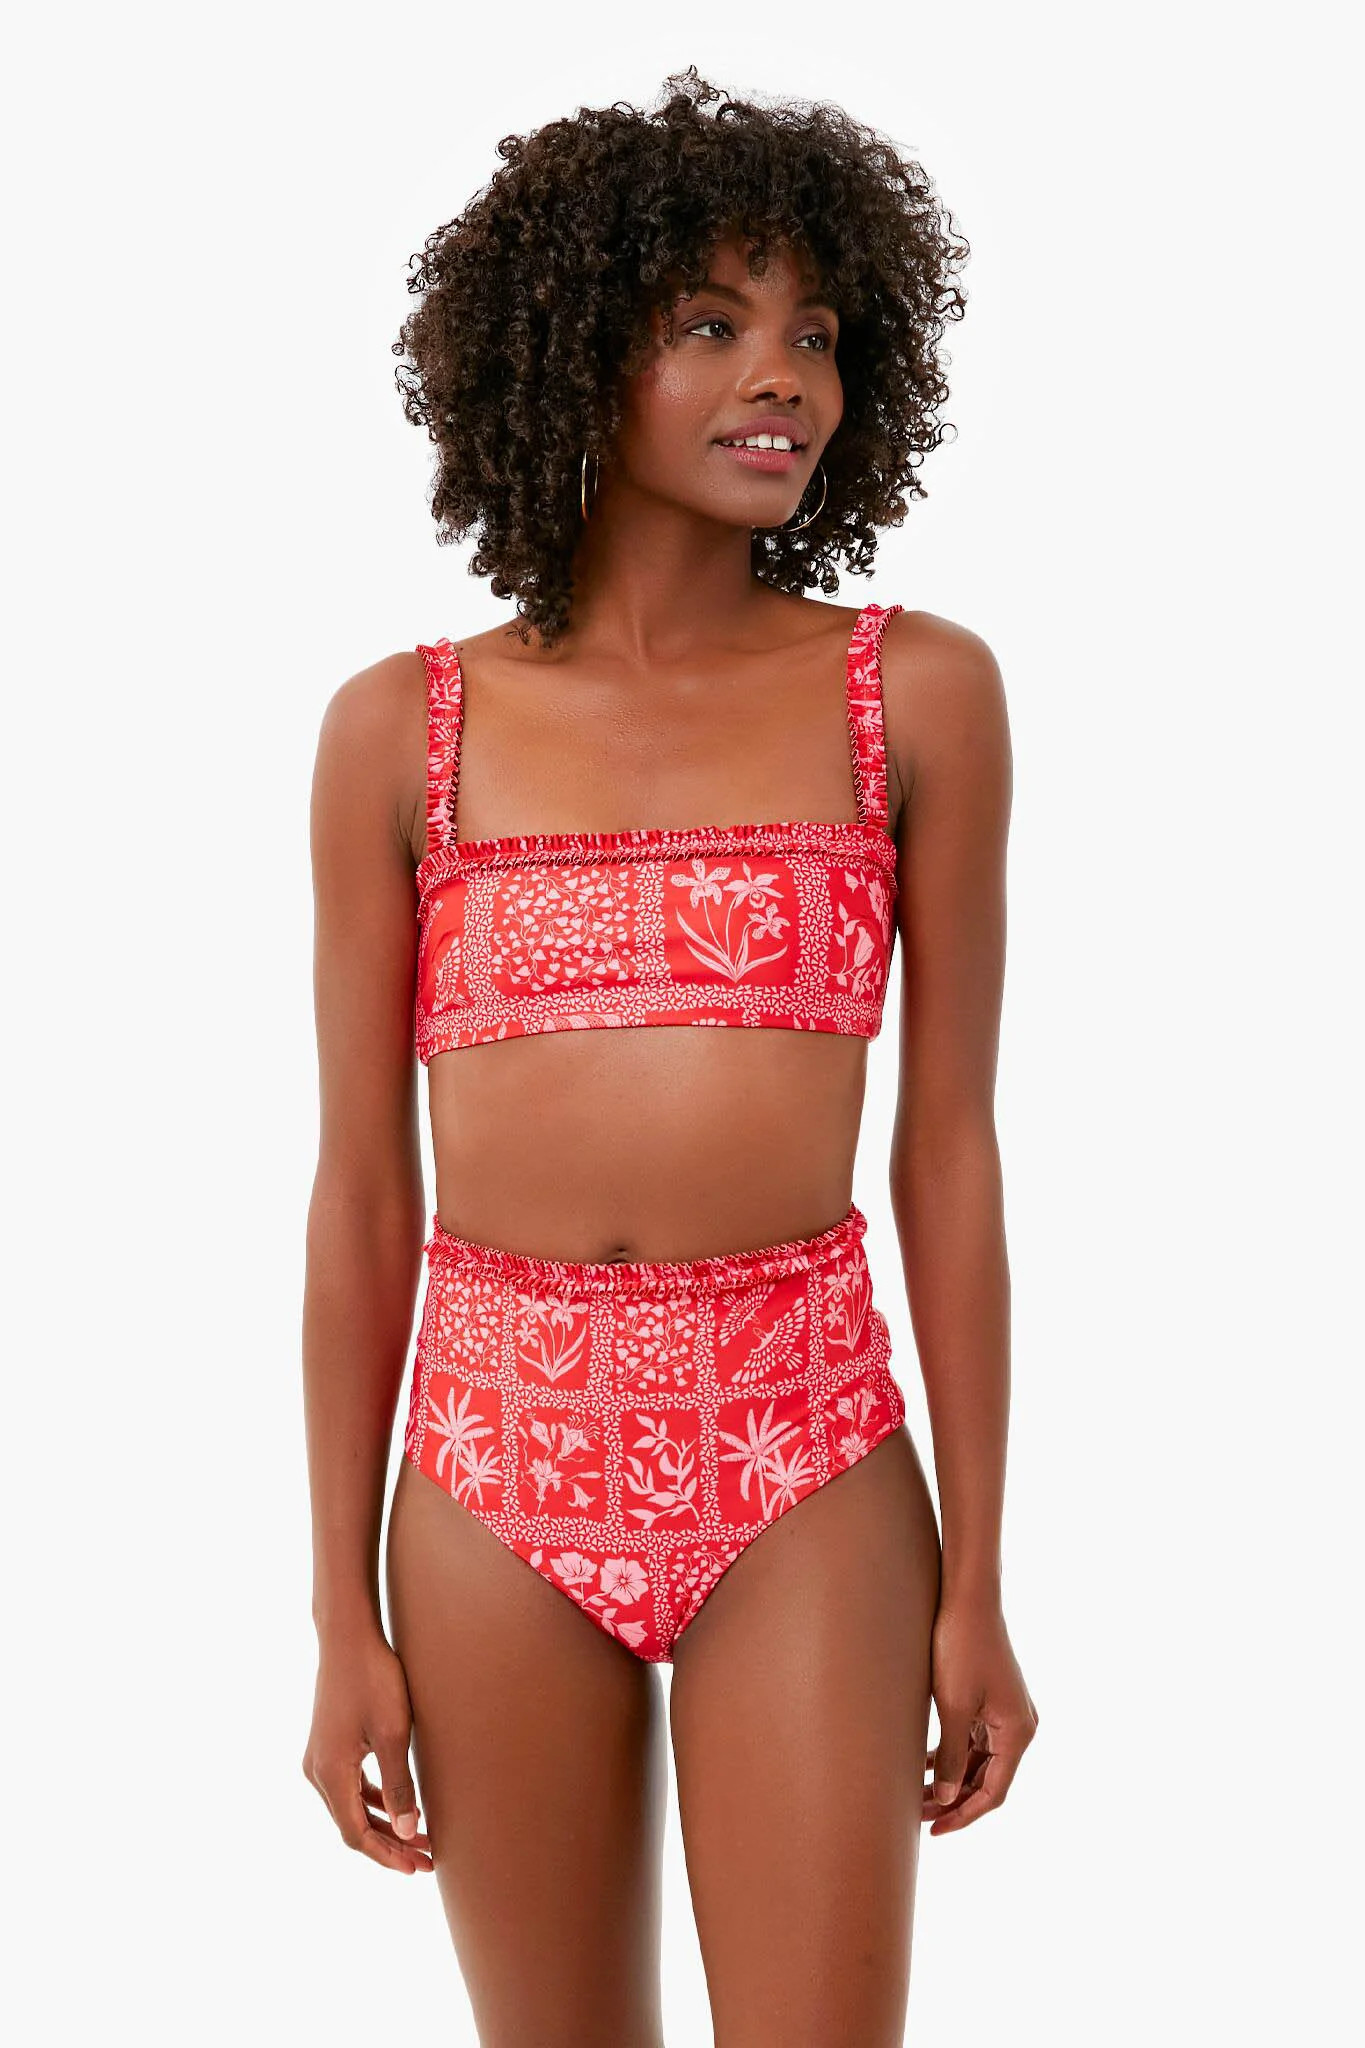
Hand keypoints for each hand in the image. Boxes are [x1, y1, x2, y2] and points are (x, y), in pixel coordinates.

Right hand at [303, 1626, 432, 1873]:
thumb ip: (400, 1784)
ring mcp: (319, 1758)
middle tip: (427, 1859)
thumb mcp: (392, 1733)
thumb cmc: (373, 1679)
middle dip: (390, 1845)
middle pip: (352, 1825)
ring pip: (351, 1807)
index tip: (417, 1868)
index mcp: (330, 1773)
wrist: (348, 1637)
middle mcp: (317, 1772)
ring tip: (420, 1836)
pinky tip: (401, 1804)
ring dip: (384, 1824)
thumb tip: (408, 1832)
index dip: (387, 1856)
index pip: (356, 1834)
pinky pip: (350, 1786)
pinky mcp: (328, 1746)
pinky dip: (374, 1801)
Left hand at [922, 1597, 1037, 1836]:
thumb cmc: (962, 1647)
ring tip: (917, 1795)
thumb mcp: (954, 1706)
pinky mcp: (990, 1701)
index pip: (994, 1791)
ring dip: (952, 1779)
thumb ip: (954, 1756)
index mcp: (1018, 1733)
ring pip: (978, 1761)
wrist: (968, 1598)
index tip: (935, 1830)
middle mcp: (1018, 1727)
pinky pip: (973, 1740)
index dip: (964, 1815)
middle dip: (955, 1800)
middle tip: (919, 1816)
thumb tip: (948, 1798)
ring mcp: (1005, 1713)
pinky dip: (952, 1755)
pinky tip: (925, 1765)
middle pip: (987, 1779)